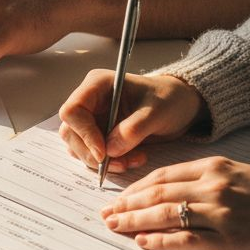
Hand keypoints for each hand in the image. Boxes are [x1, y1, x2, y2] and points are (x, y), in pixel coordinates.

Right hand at [58, 72, 204, 171]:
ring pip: (78, 147)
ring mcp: (92, 119)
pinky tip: (132, 160)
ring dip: (102, 162)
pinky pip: (92, 155)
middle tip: (120, 163)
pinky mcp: (98, 136)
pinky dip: (109, 164)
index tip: (104, 152)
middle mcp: (89, 102)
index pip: (72, 110)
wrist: (179, 106)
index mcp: (97, 85)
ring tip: (132, 161)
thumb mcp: (157, 111)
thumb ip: (133, 129)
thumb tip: (109, 150)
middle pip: (70, 132)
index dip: (84, 133)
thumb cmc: (169, 99)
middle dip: (92, 153)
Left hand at [99, 157, 249, 249]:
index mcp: (212, 167)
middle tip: (106, 214)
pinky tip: (143, 242)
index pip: (161, 176)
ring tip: (116, 227)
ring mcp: (219, 214)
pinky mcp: (227, 240)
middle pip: (157, 195)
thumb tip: (162, 190)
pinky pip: (185, 240)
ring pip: (165, 216)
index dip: (135, 188)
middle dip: (126, 205)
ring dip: (135, 222)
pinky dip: (161, 241)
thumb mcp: (234, 172)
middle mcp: (212, 187)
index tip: (117, 197)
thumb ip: (200, 177)